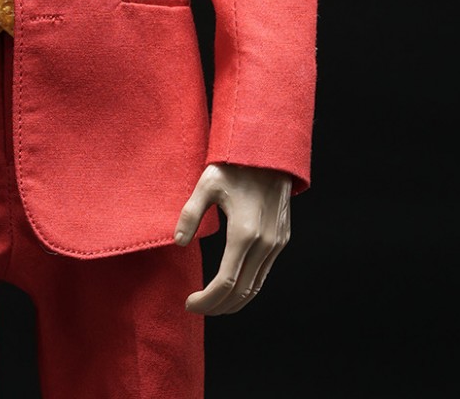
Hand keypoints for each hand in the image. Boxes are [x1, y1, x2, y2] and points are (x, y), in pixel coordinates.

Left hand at [173, 163, 291, 314]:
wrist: (269, 152)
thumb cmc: (234, 165)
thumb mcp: (206, 183)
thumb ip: (190, 214)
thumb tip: (178, 242)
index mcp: (244, 232)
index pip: (226, 283)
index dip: (207, 299)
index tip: (189, 303)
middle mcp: (264, 243)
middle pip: (242, 292)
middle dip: (218, 306)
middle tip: (197, 307)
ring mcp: (276, 243)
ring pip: (256, 287)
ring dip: (234, 301)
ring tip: (212, 303)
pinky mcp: (281, 239)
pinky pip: (264, 273)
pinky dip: (248, 287)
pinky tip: (232, 287)